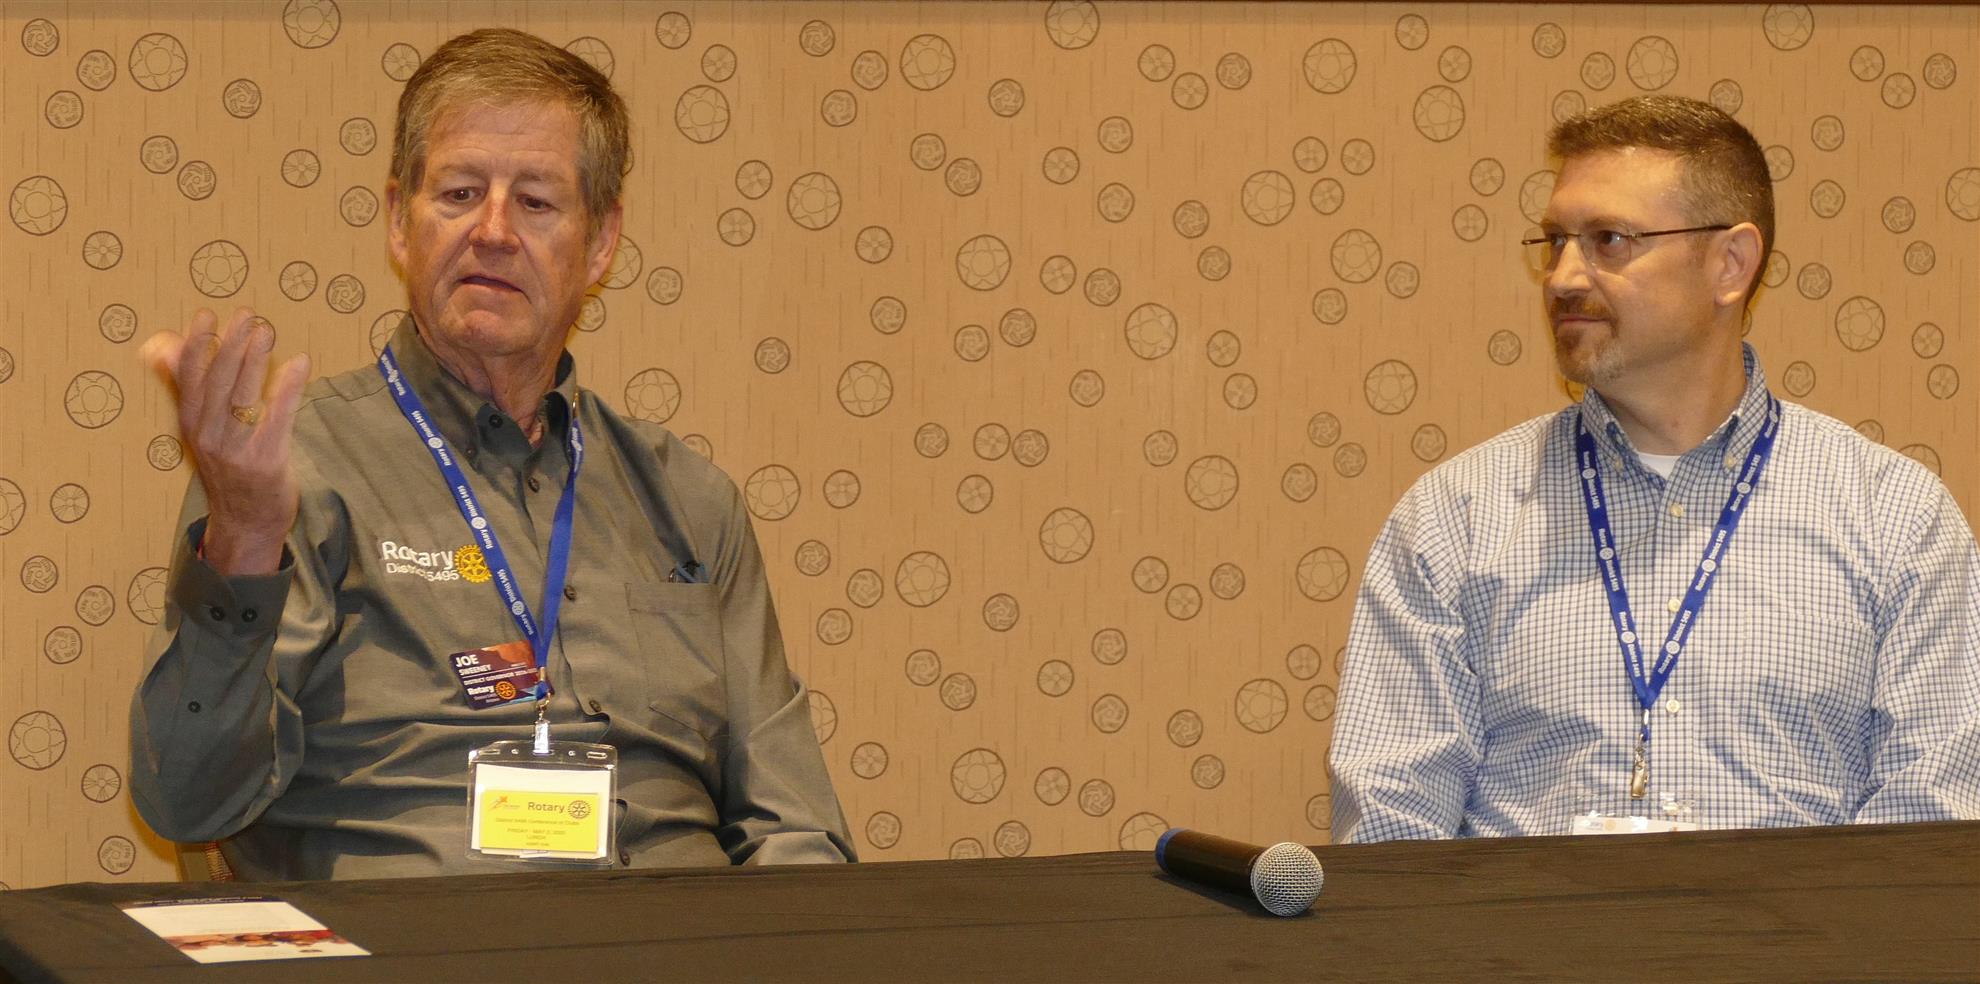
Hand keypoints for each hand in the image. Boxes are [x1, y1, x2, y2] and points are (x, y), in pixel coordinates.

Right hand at [141, 308, 310, 574]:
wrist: (245, 522)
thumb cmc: (227, 465)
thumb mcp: (199, 427)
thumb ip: (185, 384)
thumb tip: (160, 343)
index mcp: (191, 423)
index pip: (189, 379)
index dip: (196, 346)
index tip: (205, 316)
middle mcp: (208, 435)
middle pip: (217, 383)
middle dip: (229, 346)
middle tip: (245, 314)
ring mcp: (236, 450)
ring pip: (242, 398)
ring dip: (254, 360)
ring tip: (266, 330)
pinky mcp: (266, 461)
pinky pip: (277, 419)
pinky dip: (287, 389)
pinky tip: (298, 364)